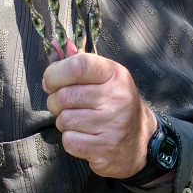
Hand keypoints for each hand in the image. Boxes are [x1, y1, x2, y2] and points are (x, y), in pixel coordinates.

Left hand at [43, 53, 156, 178]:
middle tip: (67, 106)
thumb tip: (54, 43)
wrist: (142, 141)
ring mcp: (113, 124)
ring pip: (63, 120)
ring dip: (64, 122)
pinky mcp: (106, 148)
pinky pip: (69, 141)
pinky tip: (86, 137)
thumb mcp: (102, 77)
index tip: (51, 82)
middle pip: (63, 96)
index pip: (76, 66)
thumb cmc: (114, 103)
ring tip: (80, 121)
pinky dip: (71, 140)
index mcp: (115, 75)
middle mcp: (117, 98)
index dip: (54, 74)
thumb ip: (76, 60)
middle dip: (55, 102)